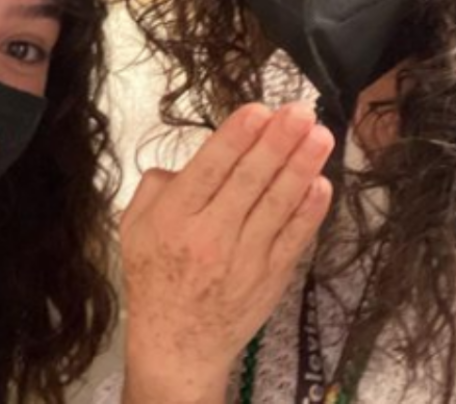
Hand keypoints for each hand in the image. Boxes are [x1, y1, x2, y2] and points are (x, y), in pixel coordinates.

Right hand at [121, 102, 333, 403]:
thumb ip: (156, 186)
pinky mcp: (271, 276)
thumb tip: (189, 160)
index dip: (237, 138)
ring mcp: (245, 258)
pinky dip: (309, 211)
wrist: (176, 345)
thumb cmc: (153, 276)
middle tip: (301, 112)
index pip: (210, 170)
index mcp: (175, 218)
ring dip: (302, 167)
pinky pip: (294, 238)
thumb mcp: (133, 226)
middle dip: (278, 143)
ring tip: (321, 136)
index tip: (259, 110)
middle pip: (249, 181)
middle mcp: (211, 235)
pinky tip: (322, 184)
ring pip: (277, 205)